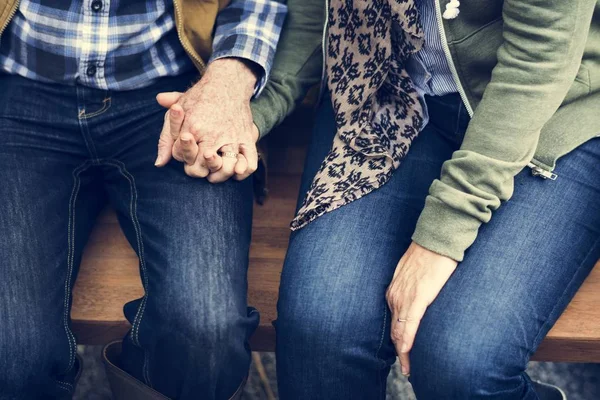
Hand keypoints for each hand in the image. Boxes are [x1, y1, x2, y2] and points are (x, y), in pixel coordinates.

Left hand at [155, 58, 259, 181]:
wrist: (227, 83)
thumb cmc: (200, 97)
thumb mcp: (177, 112)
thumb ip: (166, 138)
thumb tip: (159, 164)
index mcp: (194, 128)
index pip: (183, 158)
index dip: (184, 159)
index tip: (188, 155)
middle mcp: (214, 134)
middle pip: (202, 168)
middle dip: (199, 171)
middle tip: (201, 169)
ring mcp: (233, 137)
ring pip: (227, 169)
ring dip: (220, 175)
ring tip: (216, 173)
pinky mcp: (247, 137)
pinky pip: (249, 162)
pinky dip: (243, 171)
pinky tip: (236, 171)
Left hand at [386, 242, 457, 375]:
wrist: (435, 240)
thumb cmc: (427, 254)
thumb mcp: (413, 274)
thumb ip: (411, 288)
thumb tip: (418, 297)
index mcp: (394, 292)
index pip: (394, 323)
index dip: (398, 341)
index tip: (401, 355)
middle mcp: (395, 297)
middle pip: (395, 331)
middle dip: (400, 352)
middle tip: (406, 369)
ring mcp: (404, 297)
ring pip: (400, 331)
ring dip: (404, 351)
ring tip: (408, 368)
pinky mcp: (417, 297)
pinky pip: (410, 324)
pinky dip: (407, 340)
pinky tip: (406, 352)